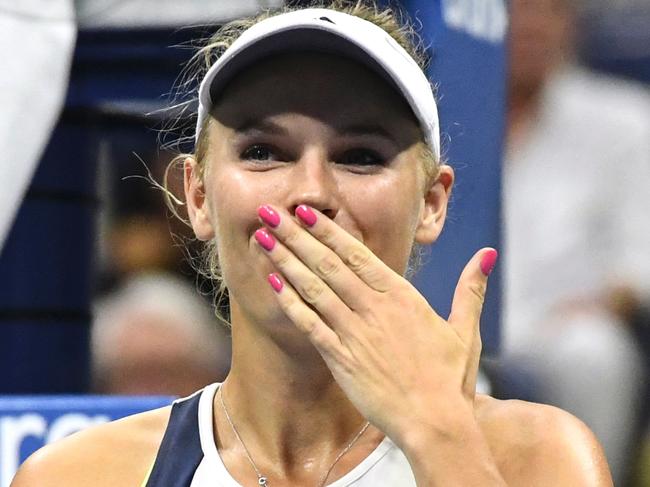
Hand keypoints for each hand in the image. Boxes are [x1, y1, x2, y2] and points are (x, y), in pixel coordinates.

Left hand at [254, 203, 496, 447]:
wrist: (434, 422)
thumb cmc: (450, 378)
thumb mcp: (464, 330)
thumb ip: (470, 288)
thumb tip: (486, 254)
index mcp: (402, 296)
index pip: (357, 254)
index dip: (327, 230)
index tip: (305, 211)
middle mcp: (374, 308)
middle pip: (328, 263)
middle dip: (296, 235)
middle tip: (269, 212)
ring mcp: (354, 332)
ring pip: (314, 288)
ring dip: (286, 261)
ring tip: (262, 239)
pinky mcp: (340, 358)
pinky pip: (310, 324)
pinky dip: (290, 302)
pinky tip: (272, 283)